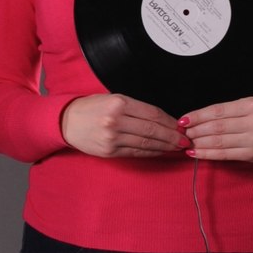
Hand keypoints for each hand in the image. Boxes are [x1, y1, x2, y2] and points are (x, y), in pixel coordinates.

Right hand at [61, 93, 186, 158]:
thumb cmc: (91, 108)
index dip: (170, 121)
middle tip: (185, 140)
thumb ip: (136, 108)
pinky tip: (160, 151)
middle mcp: (116, 120)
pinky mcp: (110, 151)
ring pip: (147, 143)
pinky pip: (136, 153)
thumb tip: (162, 119)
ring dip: (165, 146)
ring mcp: (113, 138)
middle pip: (153, 130)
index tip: (180, 125)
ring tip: (177, 147)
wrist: (66, 122)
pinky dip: (151, 153)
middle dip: (172, 136)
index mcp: (119, 103)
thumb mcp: (112, 98)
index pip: (153, 113)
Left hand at [180, 98, 252, 162]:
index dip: (198, 116)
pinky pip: (224, 154)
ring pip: (219, 141)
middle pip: (217, 127)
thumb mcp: (248, 106)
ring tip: (187, 142)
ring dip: (199, 143)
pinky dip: (207, 154)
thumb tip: (197, 118)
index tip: (184, 120)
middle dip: (196, 130)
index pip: (218, 111)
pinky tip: (196, 153)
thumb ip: (227, 110)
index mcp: (251, 105)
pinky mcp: (252, 154)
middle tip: (183, 133)